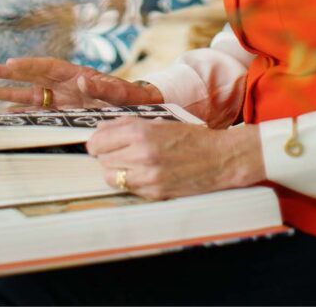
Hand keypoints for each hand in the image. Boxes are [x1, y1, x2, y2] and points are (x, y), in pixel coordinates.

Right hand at [0, 56, 162, 108]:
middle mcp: (66, 85)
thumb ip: (103, 88)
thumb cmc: (130, 98)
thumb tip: (83, 80)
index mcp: (76, 74)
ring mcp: (63, 99)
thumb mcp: (120, 93)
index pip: (48, 67)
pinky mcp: (63, 113)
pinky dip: (23, 114)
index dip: (29, 66)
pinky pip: (40, 113)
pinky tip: (7, 116)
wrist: (138, 110)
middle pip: (35, 77)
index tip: (10, 64)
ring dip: (12, 94)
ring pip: (32, 95)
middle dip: (13, 75)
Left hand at [87, 119, 264, 200]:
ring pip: (111, 177)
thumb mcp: (157, 120)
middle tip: (119, 150)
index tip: (100, 142)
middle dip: (107, 155)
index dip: (96, 142)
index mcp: (140, 133)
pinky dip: (131, 181)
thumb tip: (100, 129)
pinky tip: (144, 172)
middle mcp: (140, 156)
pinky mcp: (154, 193)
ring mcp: (147, 177)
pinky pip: (128, 189)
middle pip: (102, 160)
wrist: (219, 158)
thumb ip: (126, 124)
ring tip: (131, 162)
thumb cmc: (189, 136)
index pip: (97, 142)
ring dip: (116, 169)